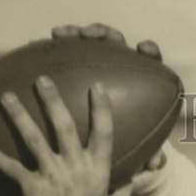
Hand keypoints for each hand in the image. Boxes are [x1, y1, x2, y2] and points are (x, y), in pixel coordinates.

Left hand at [0, 77, 114, 195]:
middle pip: (64, 126)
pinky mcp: (32, 190)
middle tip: (42, 79)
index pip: (103, 133)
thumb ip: (124, 190)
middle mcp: (76, 169)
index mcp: (98, 172)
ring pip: (33, 138)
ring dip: (19, 115)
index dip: (101, 108)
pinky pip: (12, 168)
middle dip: (52, 100)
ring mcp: (53, 177)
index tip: (97, 86)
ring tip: (7, 97)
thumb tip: (139, 177)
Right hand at [51, 22, 165, 178]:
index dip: (149, 52)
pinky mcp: (73, 70)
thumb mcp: (136, 158)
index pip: (149, 63)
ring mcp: (94, 67)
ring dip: (74, 34)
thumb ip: (149, 158)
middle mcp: (118, 71)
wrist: (98, 157)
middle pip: (114, 43)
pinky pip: (62, 53)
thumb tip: (156, 162)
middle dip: (102, 34)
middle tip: (88, 35)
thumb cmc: (124, 154)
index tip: (142, 48)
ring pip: (87, 43)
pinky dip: (53, 48)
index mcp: (138, 86)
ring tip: (59, 34)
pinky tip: (38, 46)